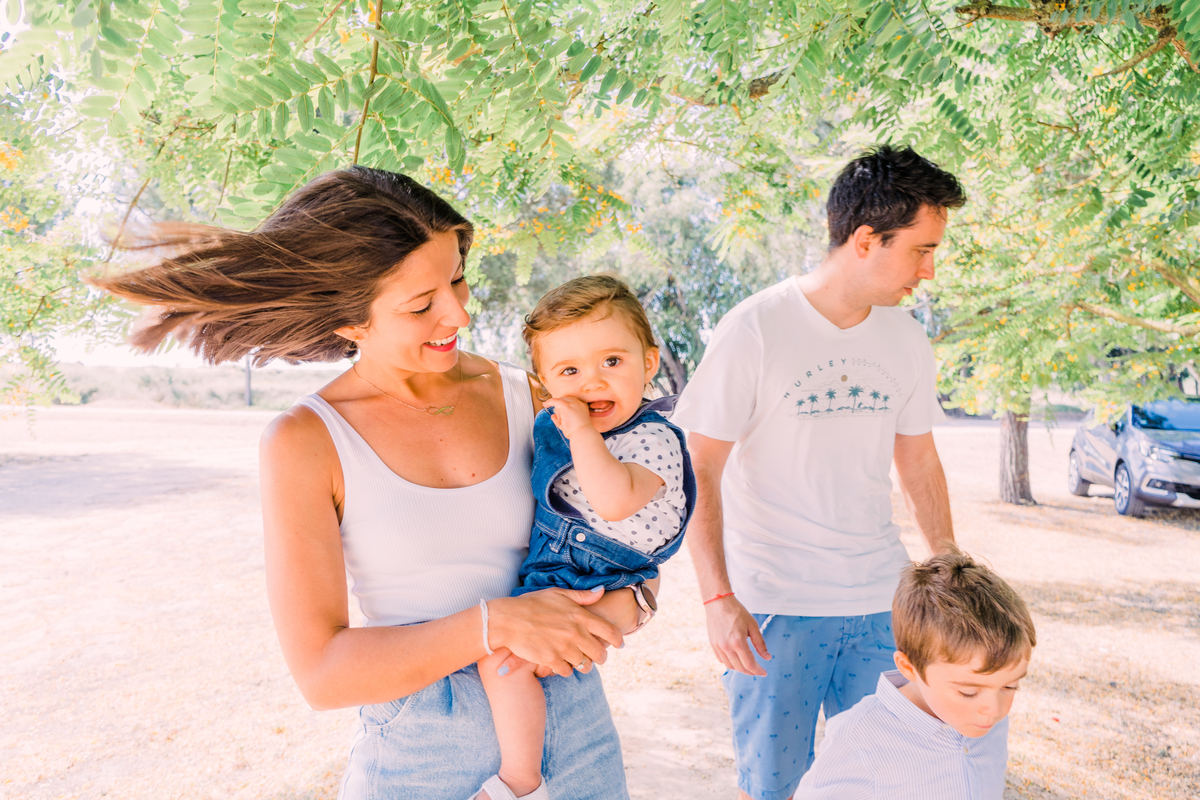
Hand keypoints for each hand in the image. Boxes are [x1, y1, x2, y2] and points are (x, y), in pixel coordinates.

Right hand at [488, 588, 622, 677]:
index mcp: (580, 616)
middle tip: (597, 657)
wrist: (509, 620)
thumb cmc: (532, 604)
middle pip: (600, 653)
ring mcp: (564, 648)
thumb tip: (601, 591)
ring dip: (584, 665)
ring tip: (580, 662)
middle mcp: (576, 633)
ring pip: (585, 665)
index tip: (618, 644)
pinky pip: (567, 671)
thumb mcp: (558, 594)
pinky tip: (561, 663)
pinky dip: (566, 669)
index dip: (618, 640)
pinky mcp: (552, 660)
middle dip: (601, 657)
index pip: (610, 632)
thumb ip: (582, 596)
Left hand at [544, 396, 595, 440]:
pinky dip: (549, 402)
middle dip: (561, 410)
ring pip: (560, 403)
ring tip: (564, 422)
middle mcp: (578, 402)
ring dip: (559, 413)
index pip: (571, 402)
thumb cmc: (578, 432)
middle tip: (563, 421)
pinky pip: (555, 401)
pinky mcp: (566, 405)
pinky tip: (545, 405)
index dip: (564, 408)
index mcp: (582, 406)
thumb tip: (553, 416)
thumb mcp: (570, 425)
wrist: (583, 434)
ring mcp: (572, 403)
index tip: (561, 413)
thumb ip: (562, 419)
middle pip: (565, 400)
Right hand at [704, 595, 770, 675]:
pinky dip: (731, 663)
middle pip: (740, 668)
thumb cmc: (737, 612)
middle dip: (751, 672)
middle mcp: (726, 647)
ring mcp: (718, 647)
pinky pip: (722, 660)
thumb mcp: (752, 625)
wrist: (718, 602)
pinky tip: (737, 659)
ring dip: (740, 668)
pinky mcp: (713, 645)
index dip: (758, 671)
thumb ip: (760, 643)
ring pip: (730, 666)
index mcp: (738, 642)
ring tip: (748, 665)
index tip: (764, 673)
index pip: (749, 664)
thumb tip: (767, 657)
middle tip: (758, 671)